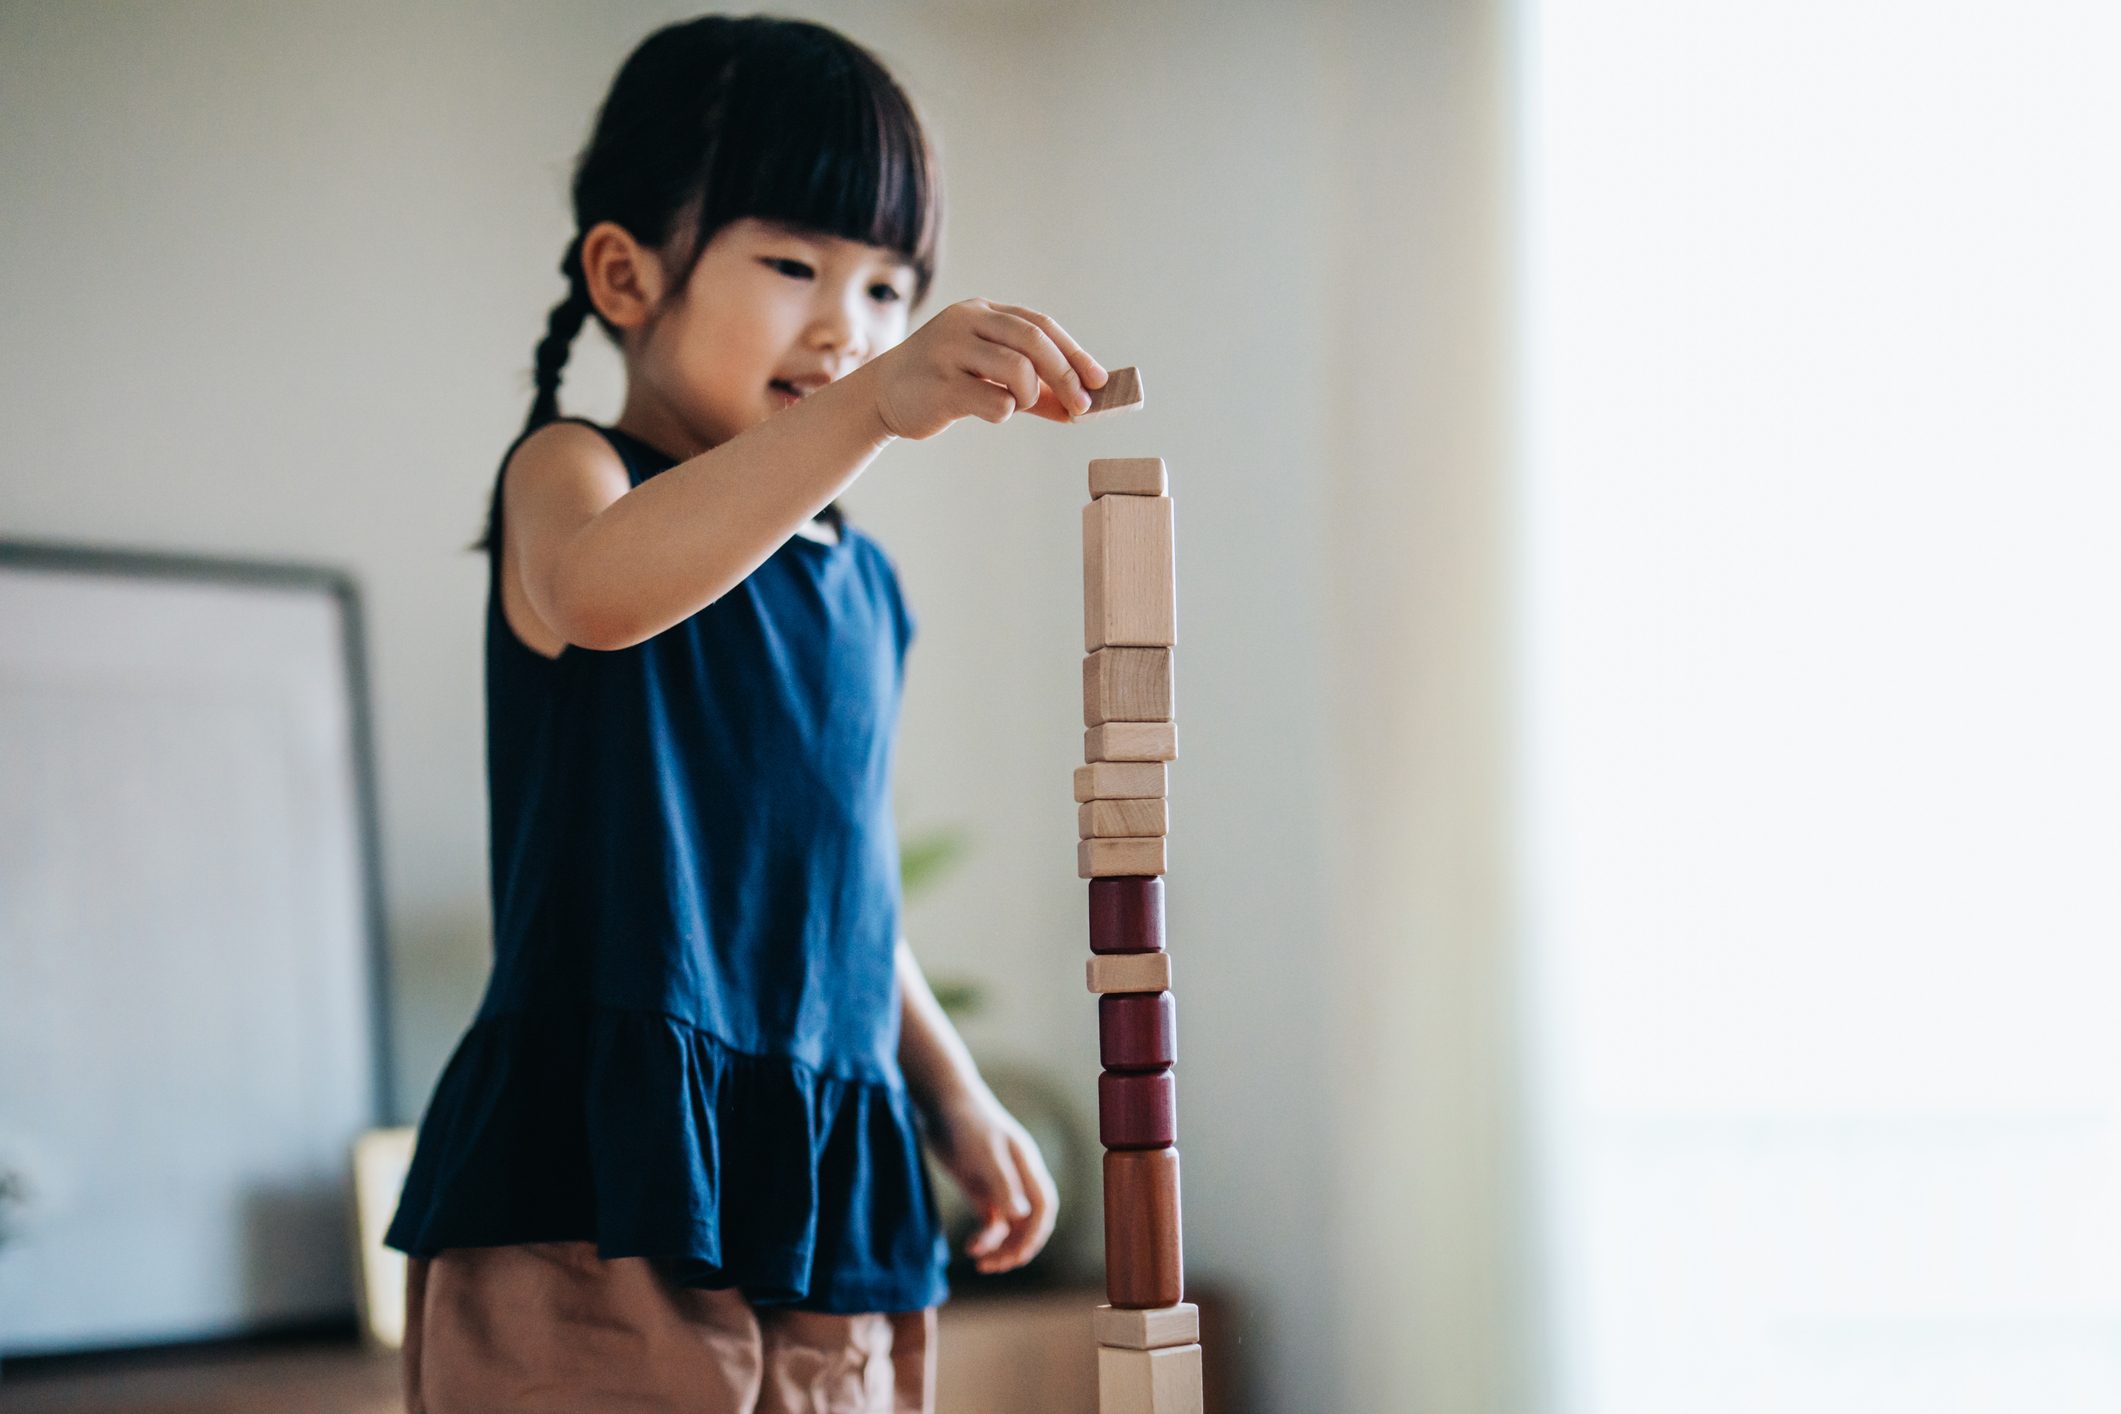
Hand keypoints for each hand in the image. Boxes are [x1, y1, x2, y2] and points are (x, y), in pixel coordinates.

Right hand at [860, 298, 1107, 440]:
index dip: (1074, 352)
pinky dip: (1005, 411)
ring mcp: (949, 351)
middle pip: (1033, 340)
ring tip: (1019, 405)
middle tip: (1083, 406)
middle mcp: (965, 323)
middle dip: (1066, 375)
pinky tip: (992, 412)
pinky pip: (993, 401)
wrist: (882, 397)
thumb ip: (1032, 389)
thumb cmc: (943, 383)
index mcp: (980, 312)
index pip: (1040, 324)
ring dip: (1032, 396)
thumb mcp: (988, 376)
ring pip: (1017, 370)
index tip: (1098, 380)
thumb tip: (1078, 409)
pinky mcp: (939, 386)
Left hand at [926, 1086, 1058, 1273]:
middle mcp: (1018, 1177)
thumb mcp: (983, 1153)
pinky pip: (991, 1221)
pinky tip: (970, 1247)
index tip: (1016, 1256)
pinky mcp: (981, 1187)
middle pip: (1031, 1222)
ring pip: (1011, 1226)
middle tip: (996, 1266)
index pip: (1044, 1208)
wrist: (940, 1101)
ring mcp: (999, 1183)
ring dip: (1000, 1247)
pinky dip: (984, 1238)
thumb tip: (1021, 1217)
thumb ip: (1002, 1184)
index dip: (1036, 1235)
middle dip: (1018, 1247)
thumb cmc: (965, 1122)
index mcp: (1026, 1166)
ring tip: (981, 1264)